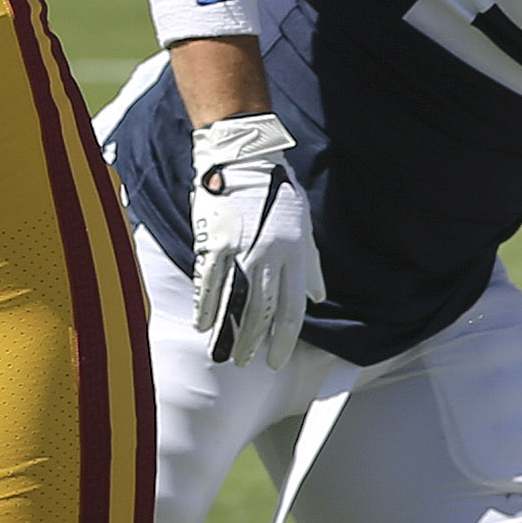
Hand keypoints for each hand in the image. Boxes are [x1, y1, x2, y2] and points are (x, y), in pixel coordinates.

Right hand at [188, 112, 317, 367]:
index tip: (275, 361)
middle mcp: (269, 258)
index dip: (283, 340)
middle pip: (262, 314)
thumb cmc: (276, 192)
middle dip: (253, 343)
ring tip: (222, 354)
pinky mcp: (213, 244)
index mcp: (294, 255)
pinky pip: (208, 285)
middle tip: (246, 363)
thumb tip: (318, 296)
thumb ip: (310, 264)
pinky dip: (205, 308)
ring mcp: (240, 252)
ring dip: (227, 334)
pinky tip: (202, 325)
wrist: (243, 160)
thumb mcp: (304, 225)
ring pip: (233, 304)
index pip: (292, 310)